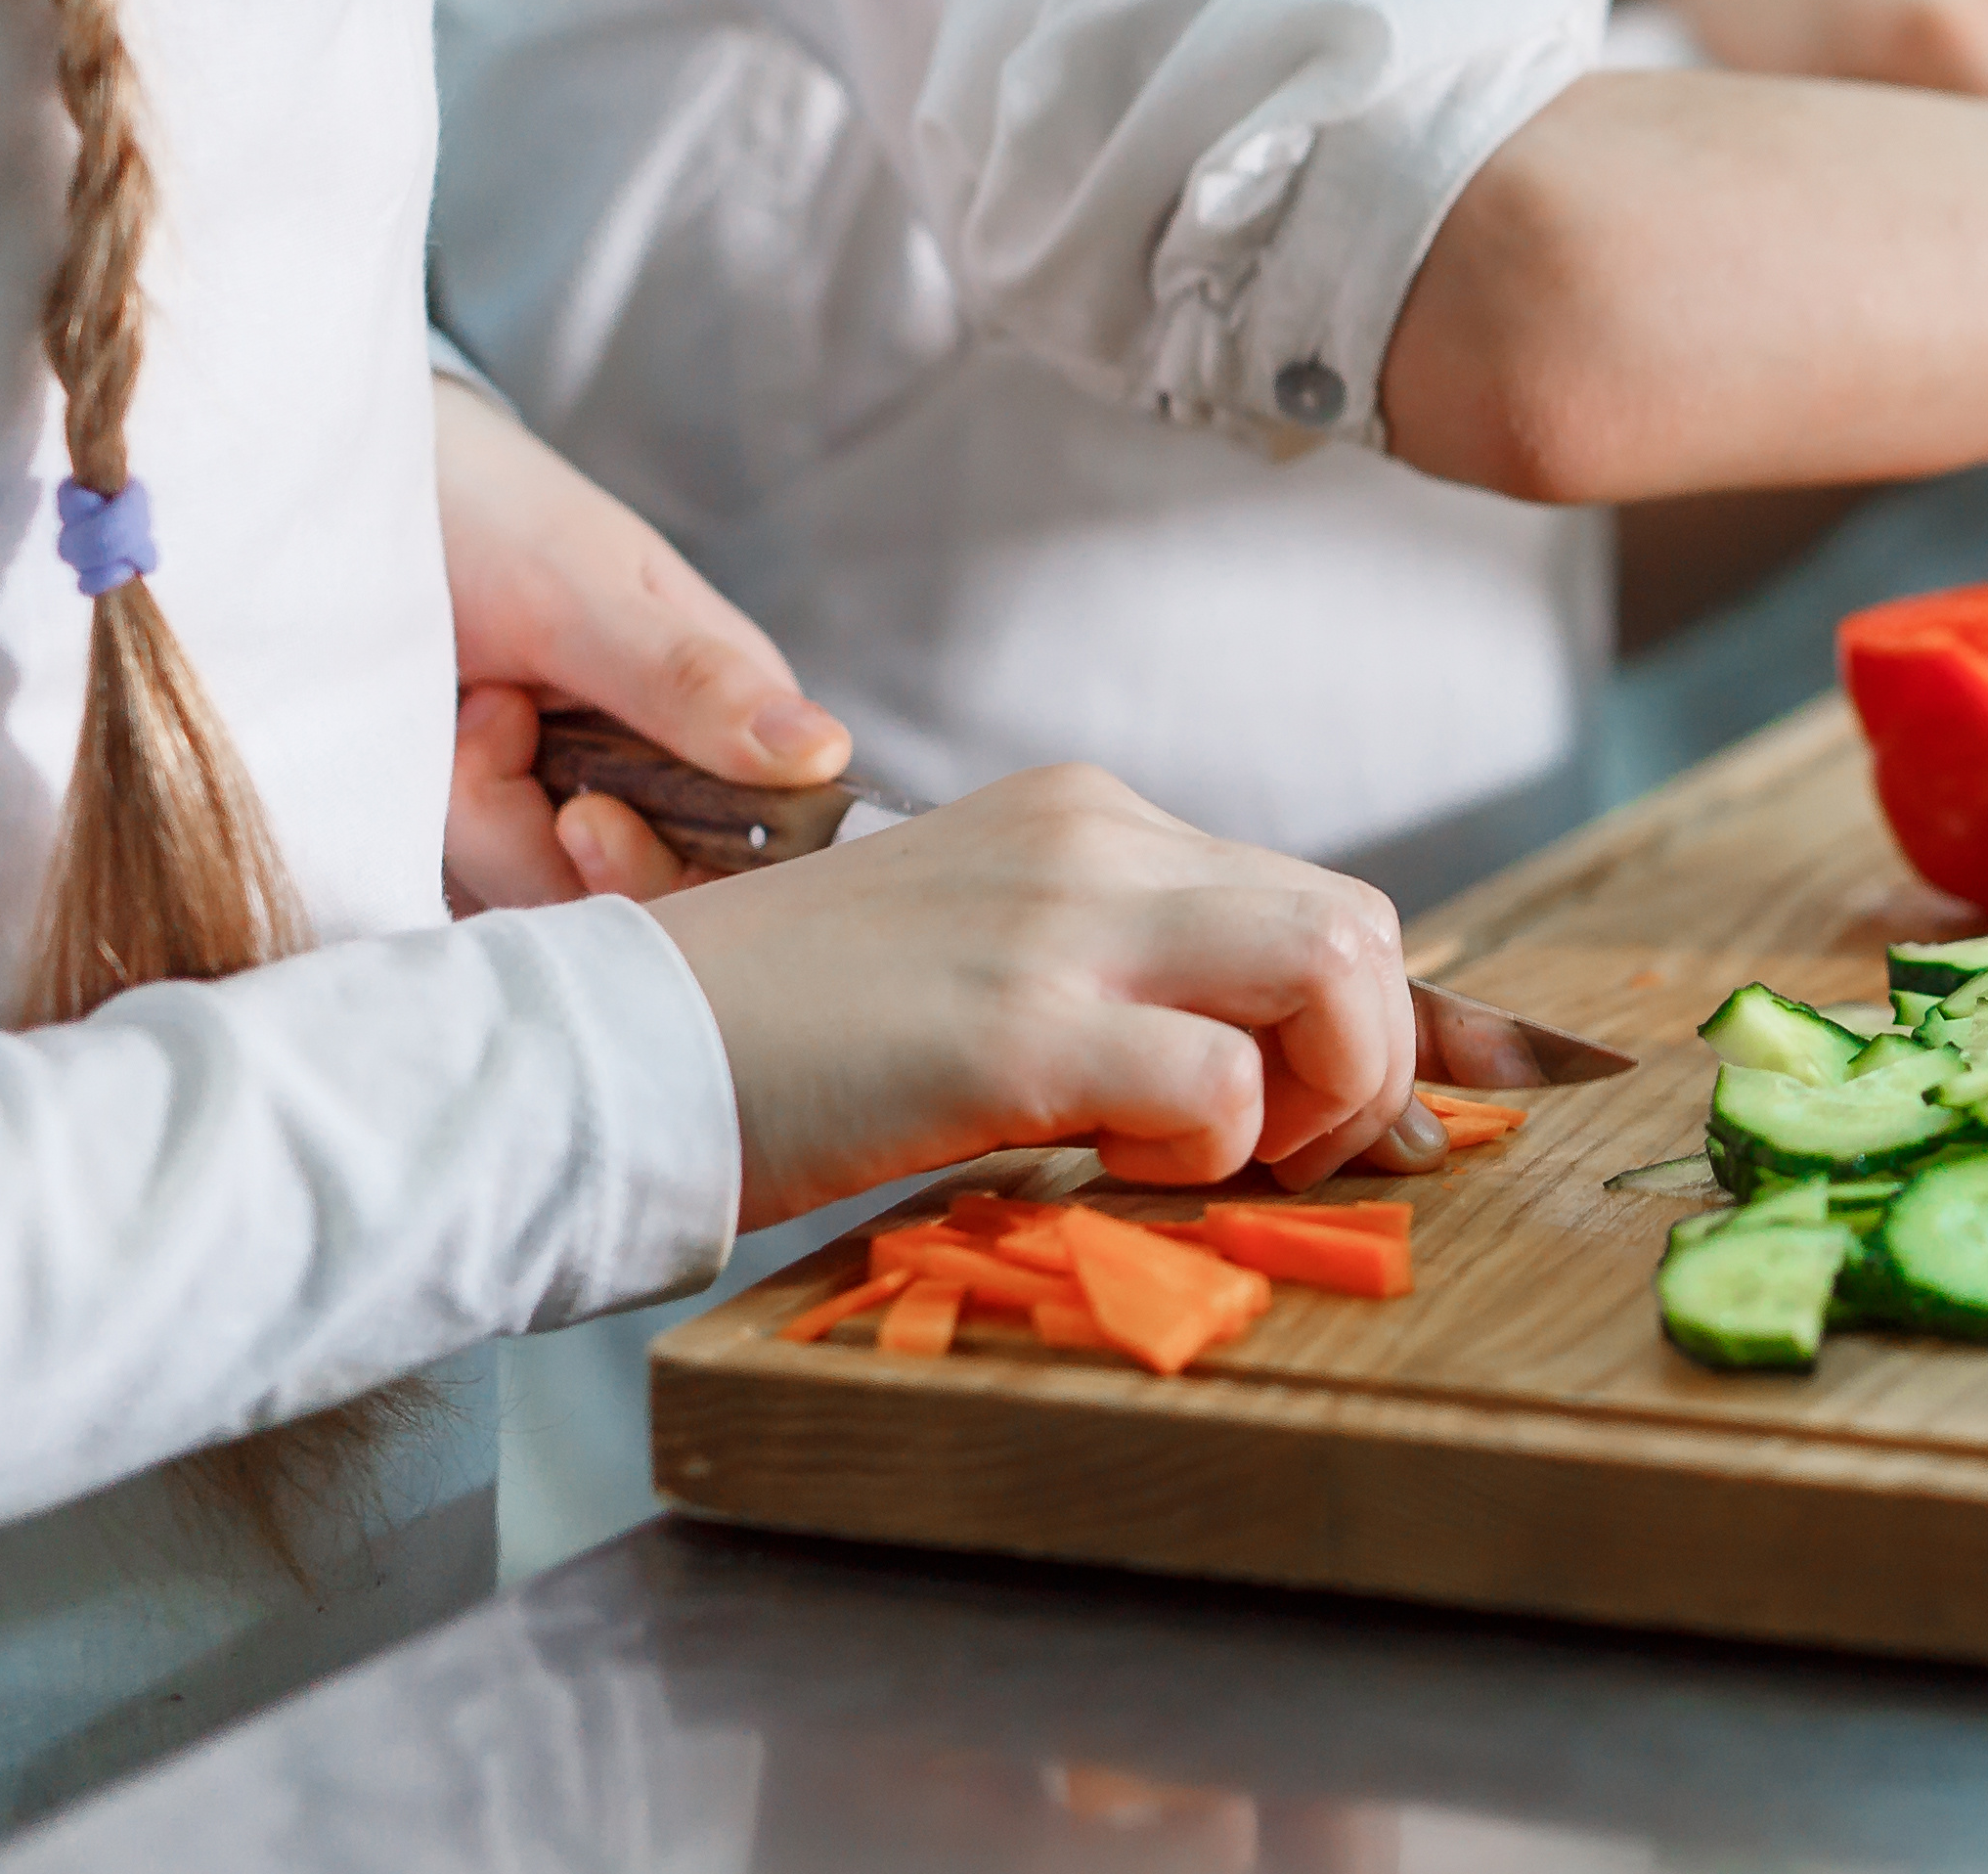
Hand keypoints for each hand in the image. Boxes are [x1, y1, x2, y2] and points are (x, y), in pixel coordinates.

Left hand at [436, 371, 845, 908]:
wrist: (357, 499)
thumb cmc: (492, 517)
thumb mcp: (584, 595)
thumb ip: (692, 680)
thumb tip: (823, 755)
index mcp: (728, 713)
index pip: (753, 850)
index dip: (677, 872)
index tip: (582, 817)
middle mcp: (665, 773)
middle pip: (641, 892)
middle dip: (542, 830)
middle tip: (490, 720)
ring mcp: (577, 802)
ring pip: (548, 892)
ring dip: (478, 810)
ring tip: (461, 706)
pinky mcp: (501, 824)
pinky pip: (483, 884)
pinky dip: (444, 822)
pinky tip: (431, 739)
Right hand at [646, 765, 1421, 1223]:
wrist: (615, 1050)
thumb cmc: (787, 1037)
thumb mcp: (977, 962)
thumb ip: (1113, 982)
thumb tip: (1269, 1075)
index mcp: (1085, 817)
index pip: (1309, 895)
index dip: (1367, 1022)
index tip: (1349, 1120)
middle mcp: (1094, 840)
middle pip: (1356, 924)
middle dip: (1372, 1062)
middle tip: (1284, 1155)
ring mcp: (1061, 922)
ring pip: (1336, 969)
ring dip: (1325, 1097)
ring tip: (1217, 1160)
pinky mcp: (1020, 1025)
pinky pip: (1224, 1085)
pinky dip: (1212, 1154)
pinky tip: (1111, 1169)